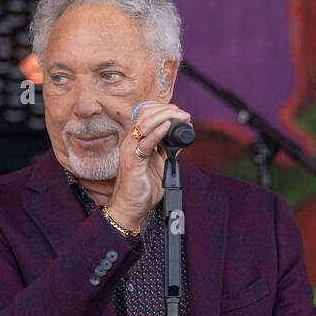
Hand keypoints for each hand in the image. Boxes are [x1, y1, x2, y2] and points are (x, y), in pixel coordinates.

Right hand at [108, 101, 192, 231]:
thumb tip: (182, 139)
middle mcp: (131, 142)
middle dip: (168, 110)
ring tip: (180, 117)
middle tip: (185, 115)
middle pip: (146, 114)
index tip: (182, 115)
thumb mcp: (159, 164)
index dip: (165, 109)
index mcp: (137, 141)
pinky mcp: (133, 162)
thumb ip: (168, 151)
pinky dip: (157, 133)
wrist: (131, 206)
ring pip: (145, 123)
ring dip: (165, 117)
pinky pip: (145, 143)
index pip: (147, 114)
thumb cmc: (142, 187)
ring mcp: (130, 150)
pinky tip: (167, 127)